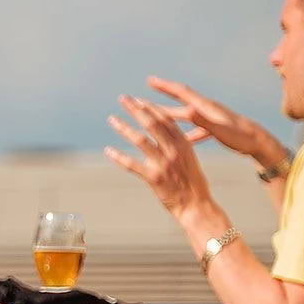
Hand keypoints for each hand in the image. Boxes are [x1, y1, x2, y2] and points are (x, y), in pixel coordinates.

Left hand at [105, 95, 213, 218]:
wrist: (195, 204)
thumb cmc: (192, 182)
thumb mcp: (189, 157)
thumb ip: (176, 143)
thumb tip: (164, 129)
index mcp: (184, 143)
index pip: (166, 119)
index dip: (151, 108)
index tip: (138, 99)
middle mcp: (174, 150)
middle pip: (152, 124)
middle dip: (136, 109)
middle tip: (123, 98)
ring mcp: (163, 163)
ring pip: (140, 140)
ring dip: (124, 128)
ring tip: (112, 119)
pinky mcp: (153, 177)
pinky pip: (132, 164)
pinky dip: (118, 157)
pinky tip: (108, 150)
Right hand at [147, 76, 286, 164]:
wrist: (260, 142)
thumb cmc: (241, 137)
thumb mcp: (219, 130)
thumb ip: (202, 120)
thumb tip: (186, 110)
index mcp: (206, 107)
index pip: (181, 92)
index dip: (165, 86)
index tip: (150, 80)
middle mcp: (207, 110)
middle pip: (180, 101)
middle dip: (162, 99)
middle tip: (145, 96)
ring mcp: (211, 119)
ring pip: (186, 116)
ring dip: (170, 115)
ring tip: (156, 117)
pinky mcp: (215, 129)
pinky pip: (195, 129)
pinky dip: (184, 132)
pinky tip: (180, 140)